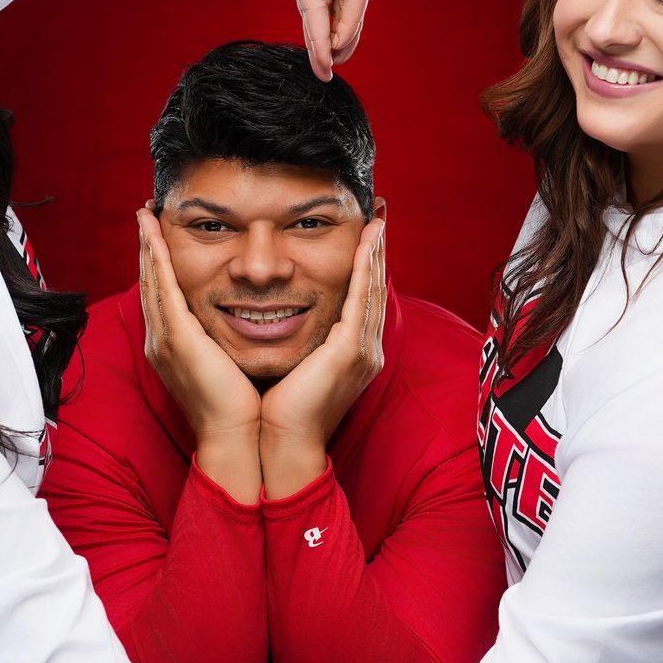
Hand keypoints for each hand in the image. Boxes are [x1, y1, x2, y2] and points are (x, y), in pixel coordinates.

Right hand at [138, 210, 261, 501]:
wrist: (234, 438)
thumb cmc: (239, 408)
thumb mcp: (228, 366)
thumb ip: (225, 343)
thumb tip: (243, 324)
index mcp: (174, 346)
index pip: (163, 295)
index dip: (158, 264)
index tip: (159, 235)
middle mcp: (162, 340)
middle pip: (150, 282)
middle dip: (147, 247)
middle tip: (145, 214)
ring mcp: (165, 339)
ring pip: (152, 280)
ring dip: (148, 244)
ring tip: (146, 214)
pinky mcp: (177, 338)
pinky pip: (163, 288)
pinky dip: (157, 258)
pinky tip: (155, 233)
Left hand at [259, 216, 385, 496]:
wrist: (285, 445)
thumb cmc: (283, 413)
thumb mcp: (298, 368)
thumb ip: (303, 344)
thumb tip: (283, 319)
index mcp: (354, 354)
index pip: (364, 300)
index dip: (368, 266)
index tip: (367, 236)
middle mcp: (367, 350)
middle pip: (376, 290)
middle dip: (378, 252)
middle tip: (379, 216)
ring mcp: (363, 351)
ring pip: (373, 290)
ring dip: (375, 253)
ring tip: (377, 221)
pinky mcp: (351, 351)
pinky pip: (362, 300)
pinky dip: (366, 269)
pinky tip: (367, 244)